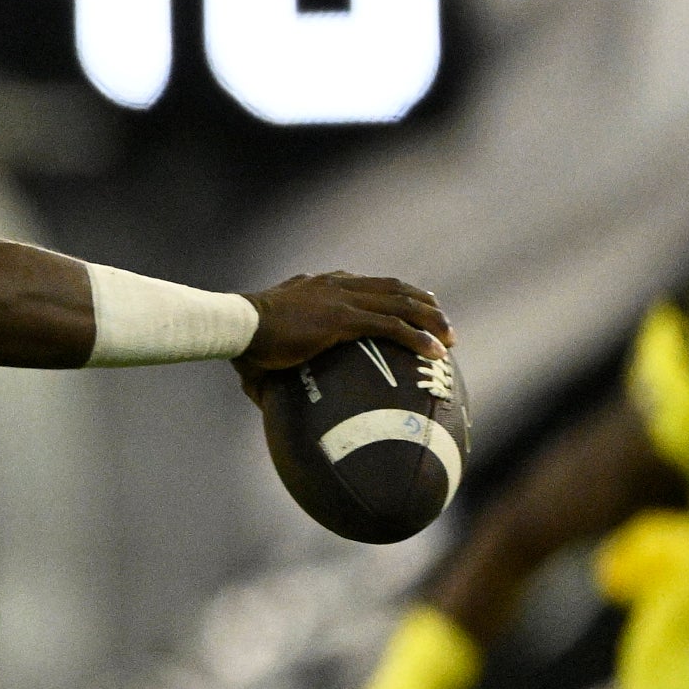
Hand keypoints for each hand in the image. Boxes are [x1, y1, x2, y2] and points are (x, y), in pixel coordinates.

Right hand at [234, 272, 451, 383]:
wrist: (237, 326)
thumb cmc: (243, 343)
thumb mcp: (268, 346)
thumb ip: (279, 365)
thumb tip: (270, 405)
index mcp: (322, 285)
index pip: (370, 284)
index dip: (397, 294)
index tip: (415, 305)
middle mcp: (338, 285)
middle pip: (394, 289)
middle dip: (423, 304)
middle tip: (443, 322)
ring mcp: (343, 300)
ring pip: (401, 304)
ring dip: (430, 320)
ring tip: (450, 338)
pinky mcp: (344, 319)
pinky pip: (392, 327)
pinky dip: (418, 338)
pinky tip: (436, 352)